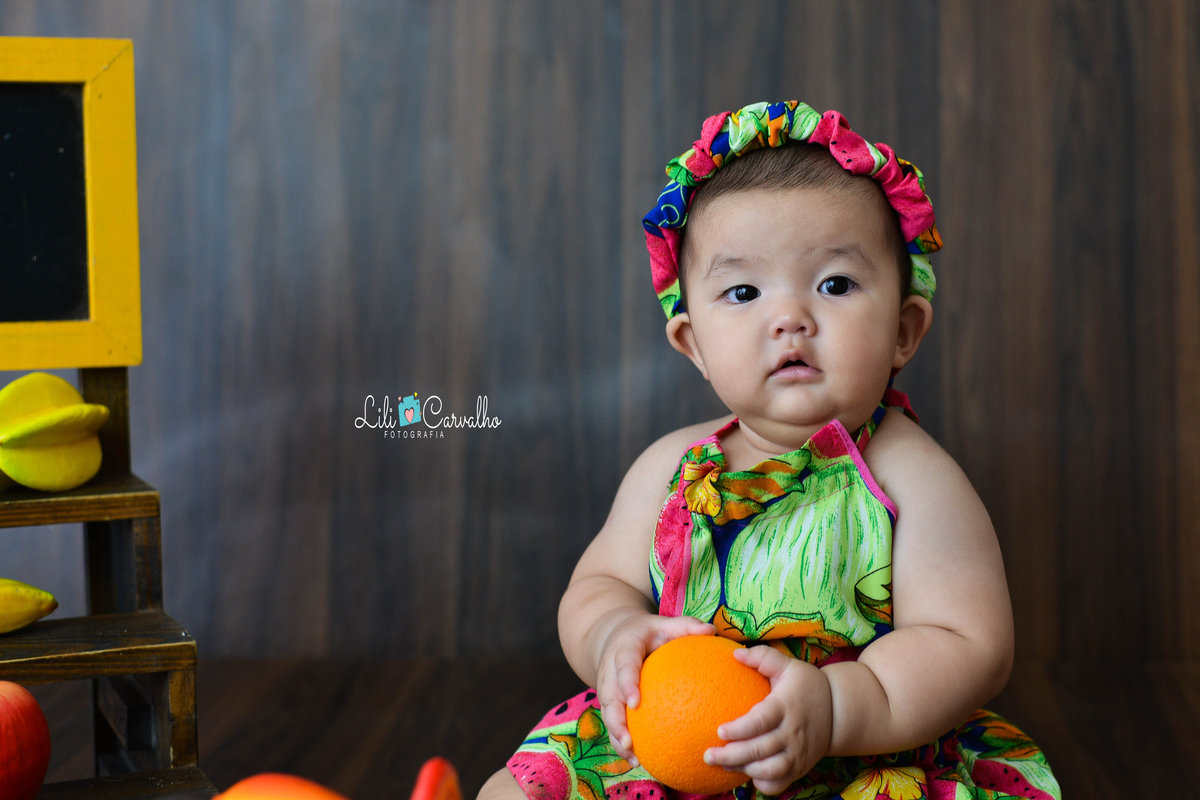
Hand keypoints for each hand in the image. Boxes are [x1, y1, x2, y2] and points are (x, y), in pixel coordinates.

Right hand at [594, 613, 715, 763]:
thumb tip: (712, 631)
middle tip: (629, 741)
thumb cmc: (647, 632)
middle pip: (608, 696)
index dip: (626, 684)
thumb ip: (686, 626)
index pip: (624, 666)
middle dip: (615, 720)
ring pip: (606, 714)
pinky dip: (621, 741)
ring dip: (616, 737)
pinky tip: (637, 760)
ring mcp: (605, 687)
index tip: (635, 703)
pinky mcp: (608, 701)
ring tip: (633, 758)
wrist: (613, 634)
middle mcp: (609, 669)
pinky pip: (612, 722)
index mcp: (623, 648)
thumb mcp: (664, 623)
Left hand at [704, 646, 832, 794]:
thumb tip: (735, 653)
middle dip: (731, 756)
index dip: (739, 729)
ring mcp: (798, 754)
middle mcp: (792, 733)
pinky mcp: (800, 768)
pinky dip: (763, 785)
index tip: (719, 731)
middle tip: (708, 755)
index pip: (761, 721)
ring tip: (723, 765)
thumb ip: (762, 656)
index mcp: (786, 707)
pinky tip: (747, 775)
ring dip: (744, 770)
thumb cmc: (807, 685)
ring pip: (769, 771)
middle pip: (760, 750)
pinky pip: (780, 784)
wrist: (839, 710)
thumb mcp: (789, 665)